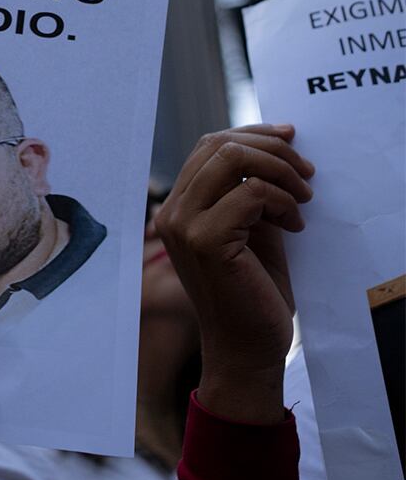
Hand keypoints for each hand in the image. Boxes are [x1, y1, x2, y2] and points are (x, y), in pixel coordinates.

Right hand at [153, 124, 311, 419]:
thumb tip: (275, 148)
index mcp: (179, 207)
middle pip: (219, 145)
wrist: (246, 345)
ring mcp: (183, 225)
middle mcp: (172, 212)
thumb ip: (248, 192)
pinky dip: (282, 202)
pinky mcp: (204, 240)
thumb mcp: (250, 229)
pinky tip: (294, 226)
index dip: (253, 134)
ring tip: (303, 199)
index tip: (291, 139)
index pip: (209, 146)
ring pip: (232, 160)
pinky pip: (251, 193)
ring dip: (281, 172)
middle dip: (273, 150)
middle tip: (307, 175)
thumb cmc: (252, 291)